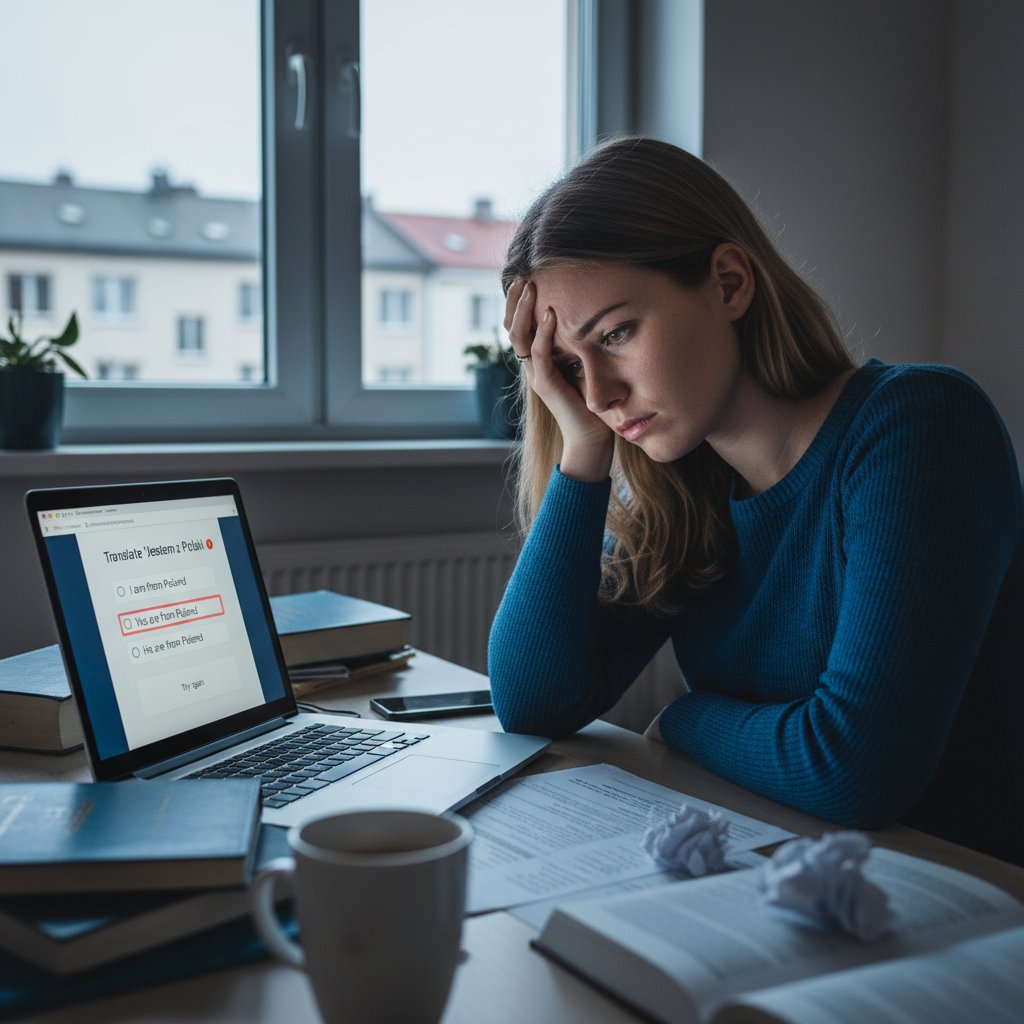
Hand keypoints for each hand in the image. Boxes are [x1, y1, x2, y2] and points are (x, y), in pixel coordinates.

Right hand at [505, 279, 614, 480]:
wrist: (591, 438)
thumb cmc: (592, 402)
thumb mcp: (584, 365)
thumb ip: (578, 345)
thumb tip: (588, 316)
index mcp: (540, 361)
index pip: (521, 328)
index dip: (519, 305)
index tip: (527, 279)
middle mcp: (533, 367)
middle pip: (512, 329)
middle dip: (515, 302)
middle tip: (521, 277)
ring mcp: (537, 376)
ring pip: (519, 338)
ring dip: (523, 311)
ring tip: (529, 287)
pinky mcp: (546, 385)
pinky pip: (539, 354)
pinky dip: (543, 333)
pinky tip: (550, 312)